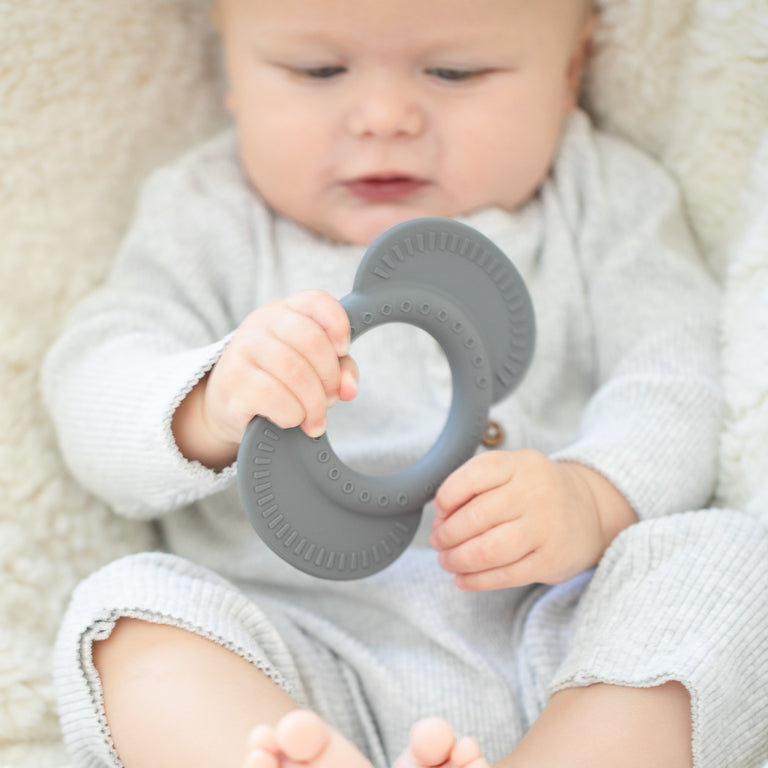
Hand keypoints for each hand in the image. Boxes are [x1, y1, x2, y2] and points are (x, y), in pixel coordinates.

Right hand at [172, 289, 357, 468]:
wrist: (227, 403)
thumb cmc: (277, 380)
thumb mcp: (312, 367)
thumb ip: (340, 370)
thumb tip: (349, 389)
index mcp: (284, 312)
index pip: (316, 301)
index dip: (338, 325)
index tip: (343, 351)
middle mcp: (260, 324)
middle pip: (311, 340)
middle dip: (329, 377)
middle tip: (330, 399)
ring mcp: (242, 350)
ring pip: (295, 372)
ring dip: (313, 403)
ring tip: (314, 417)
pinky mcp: (233, 381)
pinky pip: (275, 397)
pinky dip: (291, 414)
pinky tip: (289, 419)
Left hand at [430, 450, 635, 590]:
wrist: (590, 510)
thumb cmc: (536, 490)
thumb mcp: (512, 471)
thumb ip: (475, 487)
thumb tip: (440, 521)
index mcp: (520, 465)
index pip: (471, 478)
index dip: (446, 498)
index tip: (439, 512)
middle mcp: (535, 493)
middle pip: (476, 518)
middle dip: (447, 534)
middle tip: (438, 541)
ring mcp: (546, 528)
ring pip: (488, 550)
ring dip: (457, 559)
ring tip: (447, 561)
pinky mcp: (551, 560)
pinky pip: (505, 575)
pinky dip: (477, 580)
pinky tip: (462, 579)